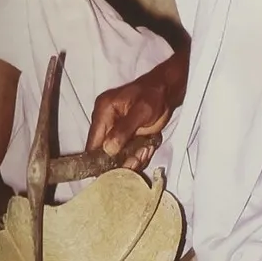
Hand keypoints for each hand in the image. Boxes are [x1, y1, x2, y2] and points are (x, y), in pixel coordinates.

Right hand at [86, 52, 185, 166]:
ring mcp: (116, 130)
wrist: (168, 89)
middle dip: (123, 159)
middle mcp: (106, 123)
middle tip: (140, 156)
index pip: (93, 143)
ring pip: (119, 155)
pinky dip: (139, 154)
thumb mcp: (141, 111)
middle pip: (106, 153)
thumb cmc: (155, 95)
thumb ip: (124, 129)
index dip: (101, 160)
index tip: (115, 170)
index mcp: (103, 112)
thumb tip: (108, 149)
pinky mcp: (126, 136)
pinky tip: (148, 146)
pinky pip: (129, 152)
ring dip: (134, 157)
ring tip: (147, 149)